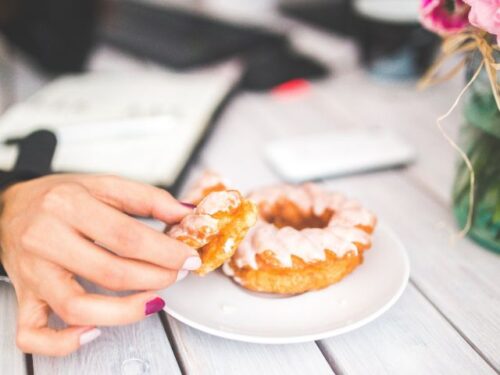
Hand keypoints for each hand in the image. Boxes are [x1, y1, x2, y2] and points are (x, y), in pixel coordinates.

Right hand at [0, 174, 199, 355]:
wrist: (9, 208)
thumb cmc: (59, 197)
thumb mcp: (104, 185)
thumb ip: (148, 198)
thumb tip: (186, 214)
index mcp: (68, 205)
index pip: (126, 237)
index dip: (165, 252)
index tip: (188, 258)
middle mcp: (46, 239)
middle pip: (109, 272)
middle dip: (155, 278)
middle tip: (176, 275)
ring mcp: (32, 273)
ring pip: (77, 307)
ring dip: (125, 312)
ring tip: (153, 300)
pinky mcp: (23, 297)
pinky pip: (33, 333)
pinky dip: (64, 342)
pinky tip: (94, 331)